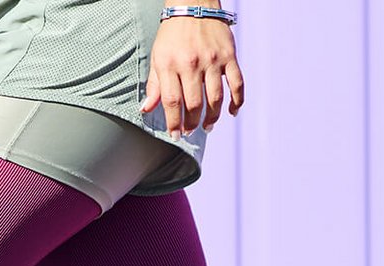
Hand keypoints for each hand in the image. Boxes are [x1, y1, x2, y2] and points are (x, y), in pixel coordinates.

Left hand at [142, 14, 244, 137]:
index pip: (172, 102)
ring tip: (207, 126)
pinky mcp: (229, 56)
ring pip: (216, 98)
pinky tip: (232, 112)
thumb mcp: (157, 57)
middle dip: (192, 123)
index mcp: (171, 65)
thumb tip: (146, 109)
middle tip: (190, 130)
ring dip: (212, 117)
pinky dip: (237, 101)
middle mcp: (192, 64)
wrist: (194, 6)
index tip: (175, 135)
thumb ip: (154, 85)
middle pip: (194, 104)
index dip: (174, 122)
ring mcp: (213, 61)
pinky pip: (237, 84)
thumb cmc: (172, 34)